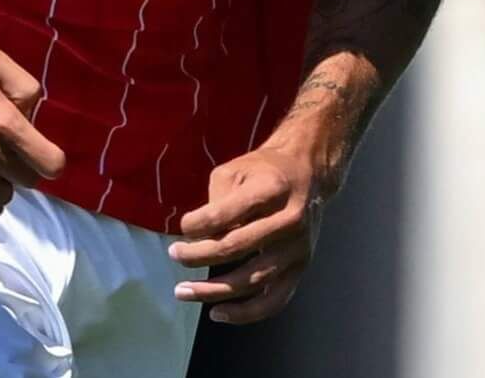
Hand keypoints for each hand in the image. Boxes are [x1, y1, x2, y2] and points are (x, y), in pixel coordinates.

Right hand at [0, 42, 65, 223]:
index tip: (40, 153)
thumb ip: (25, 87)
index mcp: (3, 120)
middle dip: (23, 166)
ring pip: (3, 197)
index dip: (50, 160)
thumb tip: (33, 119)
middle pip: (27, 181)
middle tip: (7, 151)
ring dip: (1, 183)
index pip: (50, 164)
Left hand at [168, 143, 326, 324]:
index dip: (198, 223)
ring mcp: (297, 248)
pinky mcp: (300, 268)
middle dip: (198, 255)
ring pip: (252, 279)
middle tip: (175, 254)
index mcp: (271, 189)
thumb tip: (195, 237)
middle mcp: (288, 220)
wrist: (309, 173)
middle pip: (236, 247)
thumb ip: (217, 201)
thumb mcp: (236, 170)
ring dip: (213, 290)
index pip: (226, 213)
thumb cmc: (265, 171)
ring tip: (183, 291)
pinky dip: (245, 313)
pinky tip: (217, 313)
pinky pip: (273, 301)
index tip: (183, 226)